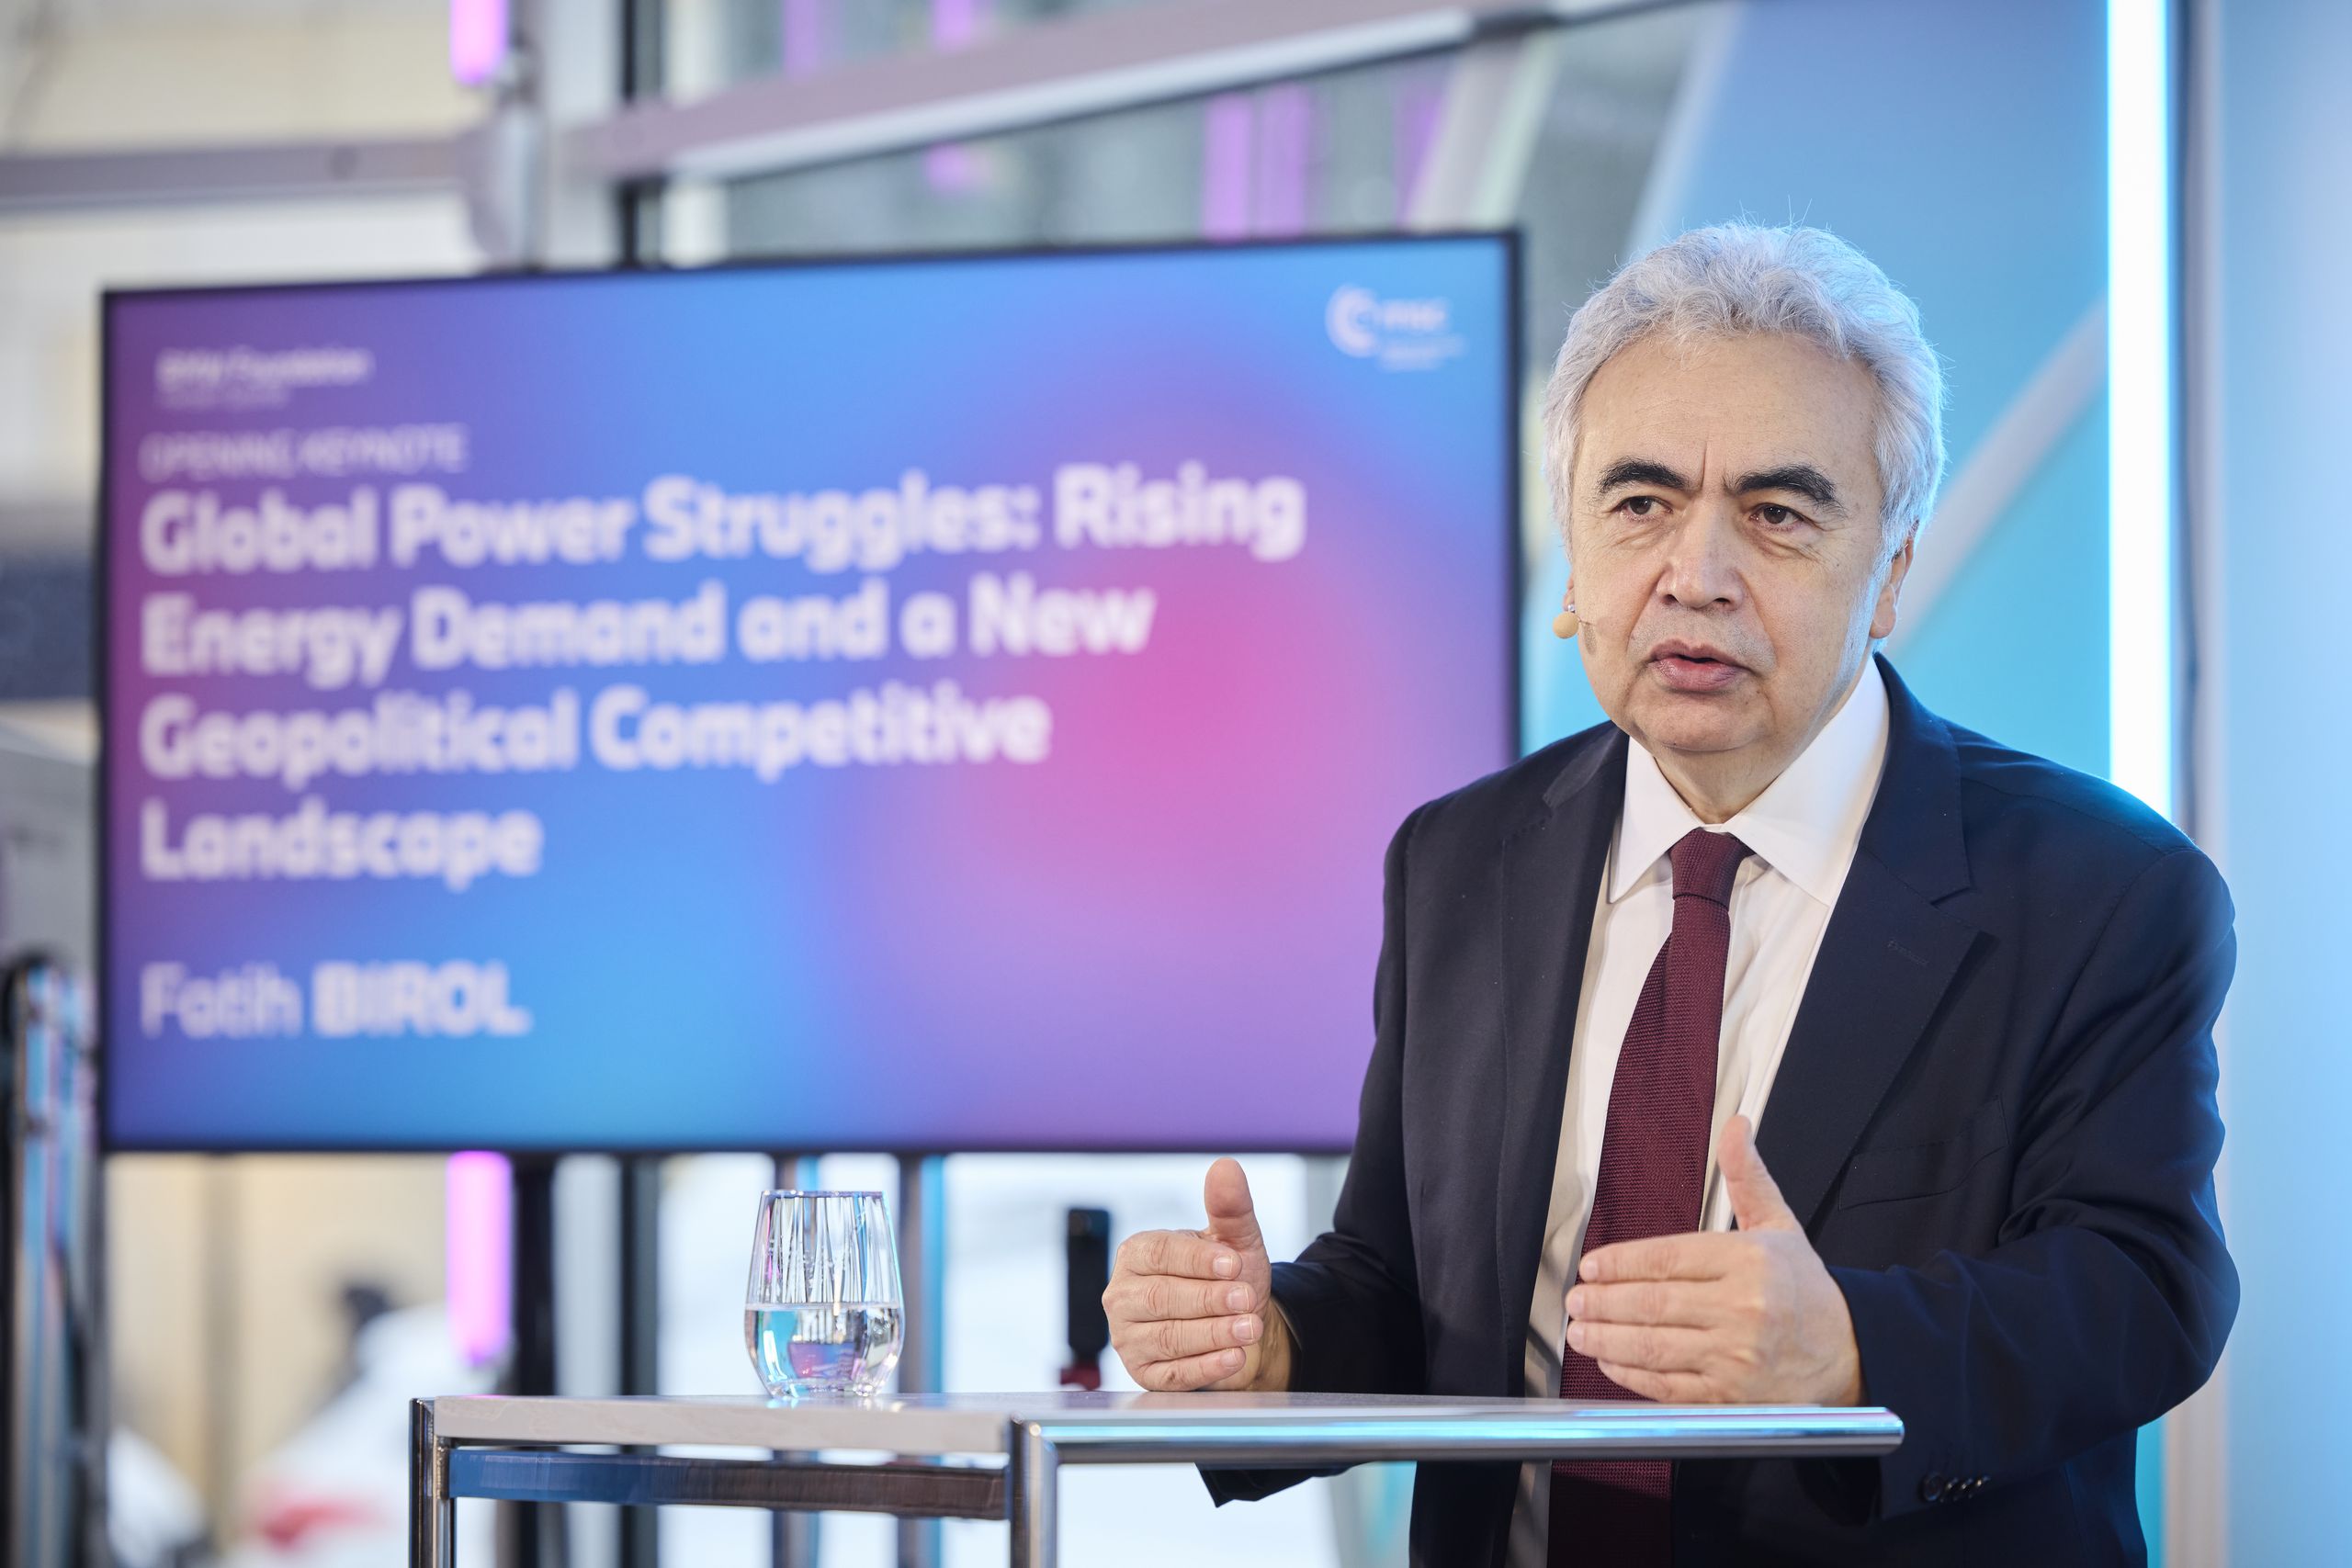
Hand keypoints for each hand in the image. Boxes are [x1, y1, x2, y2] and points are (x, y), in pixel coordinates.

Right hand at [1103, 1158, 1290, 1391]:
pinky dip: (1207, 1367)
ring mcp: (1129, 1337)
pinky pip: (1173, 1374)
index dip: (1196, 1259)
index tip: (1232, 1262)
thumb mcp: (1235, 1241)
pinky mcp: (1145, 1374)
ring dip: (1213, 1334)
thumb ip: (1229, 1207)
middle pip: (1161, 1298)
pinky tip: (1234, 1357)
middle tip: (1246, 1299)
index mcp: (1137, 1254)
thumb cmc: (1229, 1278)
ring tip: (1249, 1328)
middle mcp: (1123, 1295)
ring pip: (1168, 1337)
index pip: (1158, 1253)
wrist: (1239, 1325)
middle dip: (1209, 1300)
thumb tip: (1225, 1167)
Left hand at [1564, 1115, 1862, 1405]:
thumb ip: (1747, 1177)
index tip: (1591, 1266)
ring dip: (1606, 1339)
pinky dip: (1632, 1376)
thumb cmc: (1806, 1289)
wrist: (1850, 1352)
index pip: (1667, 1258)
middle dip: (1603, 1301)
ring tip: (1580, 1329)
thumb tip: (1736, 1126)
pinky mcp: (1730, 1398)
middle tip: (1576, 1299)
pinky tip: (1610, 1362)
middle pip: (1652, 1303)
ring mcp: (1735, 1358)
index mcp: (1749, 1262)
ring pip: (1653, 1346)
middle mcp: (1742, 1309)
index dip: (1620, 1262)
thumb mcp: (1780, 1225)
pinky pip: (1668, 1387)